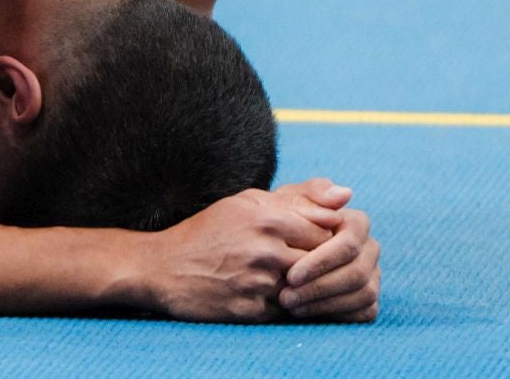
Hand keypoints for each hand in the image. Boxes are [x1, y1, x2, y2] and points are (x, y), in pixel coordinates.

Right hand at [146, 187, 346, 321]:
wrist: (162, 267)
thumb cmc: (209, 230)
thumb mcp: (248, 202)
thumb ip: (299, 198)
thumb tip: (346, 196)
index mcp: (267, 218)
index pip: (326, 231)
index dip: (330, 238)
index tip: (324, 242)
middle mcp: (265, 250)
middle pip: (321, 261)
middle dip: (324, 265)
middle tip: (317, 265)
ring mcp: (257, 283)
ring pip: (308, 288)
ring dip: (309, 287)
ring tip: (299, 281)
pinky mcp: (250, 311)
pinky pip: (288, 312)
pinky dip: (291, 306)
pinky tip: (281, 297)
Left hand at [279, 204, 379, 322]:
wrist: (281, 244)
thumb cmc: (285, 220)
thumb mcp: (290, 201)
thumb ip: (313, 193)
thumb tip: (345, 194)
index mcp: (357, 223)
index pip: (349, 243)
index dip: (322, 261)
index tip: (291, 275)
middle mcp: (370, 249)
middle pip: (357, 272)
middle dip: (320, 287)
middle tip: (286, 297)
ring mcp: (373, 275)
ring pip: (363, 294)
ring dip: (325, 304)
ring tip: (290, 306)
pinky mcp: (369, 299)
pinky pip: (363, 312)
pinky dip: (336, 315)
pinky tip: (308, 313)